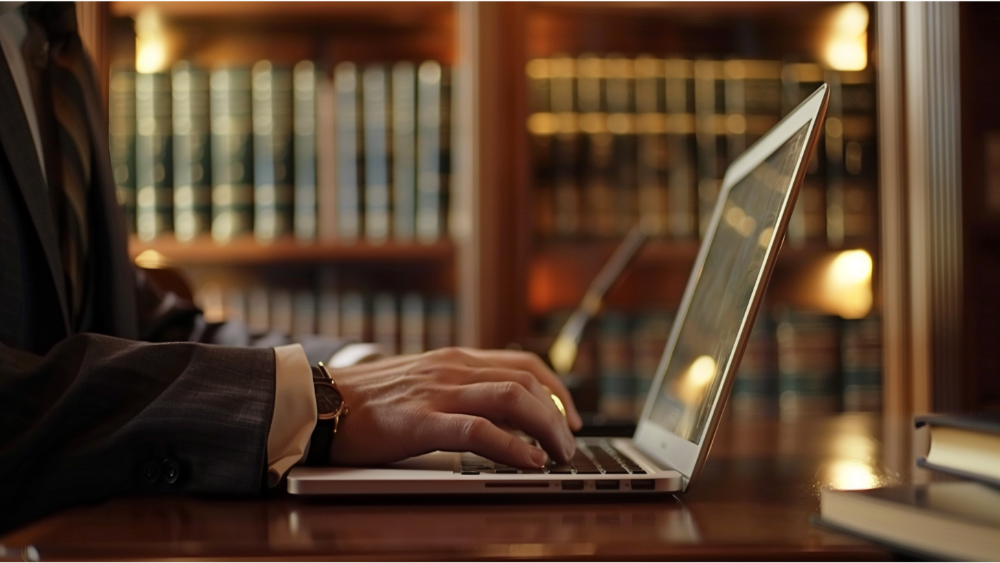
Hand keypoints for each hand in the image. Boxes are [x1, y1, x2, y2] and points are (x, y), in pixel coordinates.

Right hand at [326, 347, 582, 467]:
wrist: (317, 400)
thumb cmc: (367, 400)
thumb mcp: (422, 383)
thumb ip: (458, 391)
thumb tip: (503, 416)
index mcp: (455, 359)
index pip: (523, 363)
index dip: (556, 389)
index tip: (570, 416)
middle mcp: (452, 368)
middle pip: (527, 381)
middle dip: (559, 414)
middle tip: (569, 445)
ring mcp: (437, 392)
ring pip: (513, 399)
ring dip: (546, 428)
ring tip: (558, 455)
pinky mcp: (420, 421)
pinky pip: (479, 430)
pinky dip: (513, 446)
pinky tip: (528, 462)